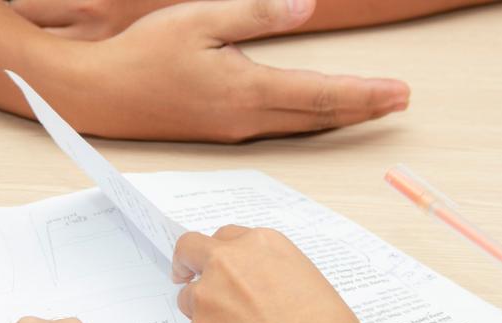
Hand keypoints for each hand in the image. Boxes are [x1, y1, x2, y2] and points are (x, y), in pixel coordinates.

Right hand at [44, 0, 408, 140]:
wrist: (99, 96)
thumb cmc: (144, 55)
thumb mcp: (201, 20)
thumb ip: (257, 14)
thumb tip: (305, 6)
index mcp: (247, 90)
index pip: (321, 94)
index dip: (365, 94)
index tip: (399, 92)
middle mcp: (248, 118)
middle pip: (320, 116)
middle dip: (364, 108)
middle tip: (401, 102)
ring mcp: (235, 130)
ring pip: (302, 125)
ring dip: (341, 116)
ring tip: (372, 107)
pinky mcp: (222, 132)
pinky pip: (281, 127)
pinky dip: (311, 119)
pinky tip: (320, 114)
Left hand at [172, 225, 367, 322]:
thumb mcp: (311, 282)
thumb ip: (278, 277)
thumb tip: (272, 296)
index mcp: (261, 244)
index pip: (227, 237)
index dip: (225, 253)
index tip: (225, 266)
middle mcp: (227, 262)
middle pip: (190, 248)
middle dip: (187, 262)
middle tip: (187, 276)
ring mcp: (207, 296)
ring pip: (188, 297)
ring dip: (202, 310)